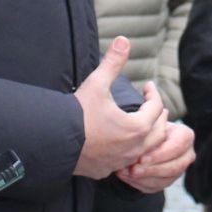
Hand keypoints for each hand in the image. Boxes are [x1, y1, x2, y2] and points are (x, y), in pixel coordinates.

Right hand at [74, 39, 168, 178]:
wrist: (53, 141)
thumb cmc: (77, 113)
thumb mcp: (97, 83)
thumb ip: (113, 62)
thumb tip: (124, 40)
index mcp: (137, 127)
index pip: (156, 108)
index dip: (154, 94)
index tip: (148, 86)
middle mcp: (133, 149)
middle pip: (158, 132)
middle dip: (157, 116)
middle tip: (152, 105)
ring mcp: (120, 162)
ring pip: (145, 150)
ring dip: (147, 136)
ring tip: (142, 125)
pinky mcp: (106, 170)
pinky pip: (126, 162)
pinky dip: (130, 152)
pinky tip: (122, 144)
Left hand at [117, 121, 195, 193]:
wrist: (147, 136)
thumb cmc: (149, 126)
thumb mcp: (150, 123)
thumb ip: (150, 128)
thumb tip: (143, 130)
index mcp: (186, 136)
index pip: (177, 147)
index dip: (160, 154)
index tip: (142, 158)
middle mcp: (187, 155)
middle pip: (174, 167)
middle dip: (152, 170)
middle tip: (134, 170)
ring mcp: (179, 171)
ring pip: (164, 180)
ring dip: (143, 178)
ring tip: (126, 173)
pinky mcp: (167, 181)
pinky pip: (154, 187)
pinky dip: (138, 183)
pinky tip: (125, 176)